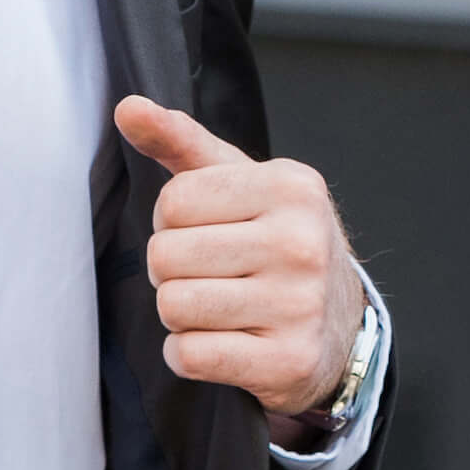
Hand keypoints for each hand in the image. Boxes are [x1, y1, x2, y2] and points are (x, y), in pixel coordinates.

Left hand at [117, 95, 366, 418]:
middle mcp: (301, 242)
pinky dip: (188, 355)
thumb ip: (182, 142)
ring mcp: (299, 305)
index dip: (172, 222)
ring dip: (180, 314)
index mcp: (290, 185)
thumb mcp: (241, 183)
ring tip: (217, 308)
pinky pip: (190, 356)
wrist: (341, 324)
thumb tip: (128, 108)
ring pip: (174, 306)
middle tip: (209, 276)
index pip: (173, 201)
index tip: (205, 232)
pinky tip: (221, 343)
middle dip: (172, 270)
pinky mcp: (288, 360)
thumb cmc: (278, 242)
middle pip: (166, 255)